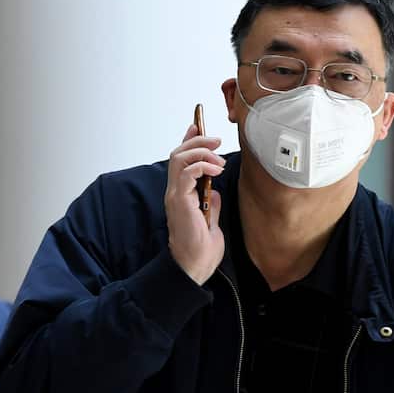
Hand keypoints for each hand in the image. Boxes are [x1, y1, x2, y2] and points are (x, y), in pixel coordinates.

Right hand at [166, 123, 225, 284]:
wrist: (194, 266)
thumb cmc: (201, 249)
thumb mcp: (211, 220)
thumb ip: (211, 204)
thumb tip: (214, 191)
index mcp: (181, 195)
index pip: (181, 160)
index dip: (188, 140)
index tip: (198, 126)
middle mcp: (174, 192)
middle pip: (179, 154)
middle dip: (197, 140)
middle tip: (216, 139)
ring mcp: (175, 195)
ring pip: (180, 158)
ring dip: (201, 151)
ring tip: (219, 157)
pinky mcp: (179, 200)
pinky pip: (187, 172)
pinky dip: (203, 165)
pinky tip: (216, 170)